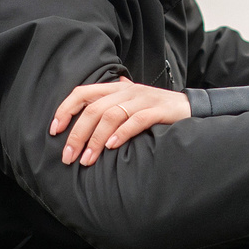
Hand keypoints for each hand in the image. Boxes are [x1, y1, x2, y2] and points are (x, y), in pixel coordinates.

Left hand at [50, 79, 190, 164]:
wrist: (193, 108)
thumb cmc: (157, 111)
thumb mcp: (130, 105)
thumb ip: (111, 108)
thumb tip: (85, 120)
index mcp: (116, 89)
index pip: (83, 93)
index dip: (65, 109)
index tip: (54, 130)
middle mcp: (127, 91)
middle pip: (94, 109)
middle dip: (77, 134)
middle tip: (68, 156)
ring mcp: (143, 99)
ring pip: (112, 115)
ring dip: (96, 139)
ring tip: (87, 159)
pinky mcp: (159, 110)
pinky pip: (136, 120)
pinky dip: (122, 133)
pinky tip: (112, 147)